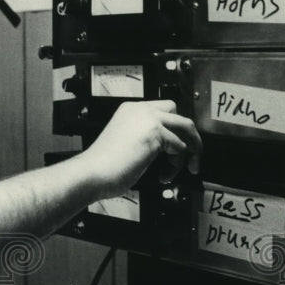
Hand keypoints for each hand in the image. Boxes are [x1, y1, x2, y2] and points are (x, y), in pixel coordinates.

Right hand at [76, 100, 201, 196]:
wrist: (92, 173)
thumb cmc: (102, 166)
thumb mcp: (125, 142)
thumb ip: (144, 138)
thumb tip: (165, 148)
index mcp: (130, 110)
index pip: (162, 111)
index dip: (173, 129)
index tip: (176, 147)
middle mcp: (140, 110)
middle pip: (178, 114)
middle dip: (188, 135)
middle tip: (190, 154)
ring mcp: (148, 119)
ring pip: (186, 127)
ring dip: (192, 148)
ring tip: (187, 167)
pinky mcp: (155, 133)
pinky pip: (181, 147)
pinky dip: (177, 164)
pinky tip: (164, 175)